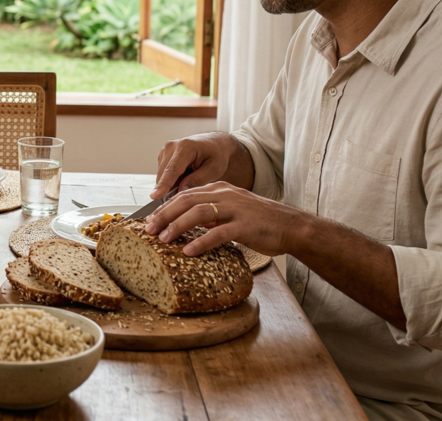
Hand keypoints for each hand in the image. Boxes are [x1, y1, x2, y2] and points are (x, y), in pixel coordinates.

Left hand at [141, 181, 308, 256]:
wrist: (293, 226)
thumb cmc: (261, 222)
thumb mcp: (233, 211)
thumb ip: (212, 213)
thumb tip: (187, 223)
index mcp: (220, 189)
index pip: (185, 194)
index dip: (165, 207)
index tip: (150, 220)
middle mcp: (225, 194)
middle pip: (186, 201)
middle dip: (164, 215)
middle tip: (149, 230)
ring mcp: (236, 209)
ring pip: (198, 213)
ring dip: (177, 227)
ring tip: (163, 240)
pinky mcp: (245, 226)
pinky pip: (218, 233)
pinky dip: (201, 242)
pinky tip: (188, 251)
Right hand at [151, 132, 240, 198]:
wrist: (214, 144)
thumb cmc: (216, 155)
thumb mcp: (214, 169)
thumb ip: (198, 180)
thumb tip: (181, 191)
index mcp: (186, 147)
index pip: (172, 169)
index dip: (164, 184)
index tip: (155, 195)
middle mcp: (171, 146)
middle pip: (164, 174)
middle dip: (171, 188)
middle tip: (189, 194)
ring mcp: (165, 150)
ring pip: (162, 176)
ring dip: (173, 183)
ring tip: (191, 179)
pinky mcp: (163, 156)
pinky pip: (163, 174)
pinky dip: (172, 180)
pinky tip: (185, 176)